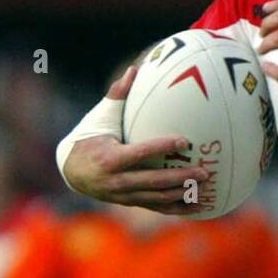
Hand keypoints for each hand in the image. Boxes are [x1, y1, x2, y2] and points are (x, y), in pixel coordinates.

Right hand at [62, 67, 211, 214]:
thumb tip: (135, 69)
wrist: (71, 171)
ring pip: (158, 198)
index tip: (184, 142)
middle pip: (154, 181)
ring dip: (183, 194)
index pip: (141, 153)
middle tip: (204, 171)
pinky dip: (178, 208)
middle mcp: (118, 181)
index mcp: (111, 158)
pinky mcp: (131, 203)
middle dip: (181, 178)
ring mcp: (125, 195)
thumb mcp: (100, 117)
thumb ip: (117, 95)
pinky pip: (157, 208)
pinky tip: (198, 207)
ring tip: (206, 188)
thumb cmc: (89, 137)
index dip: (162, 148)